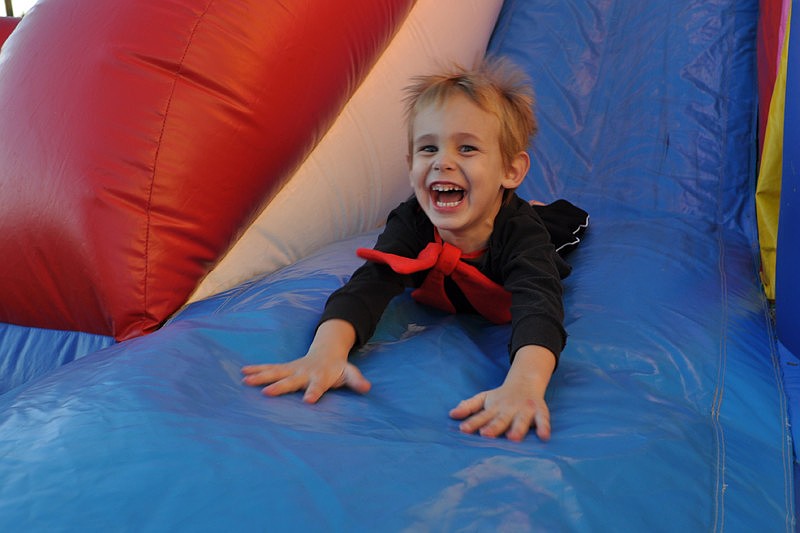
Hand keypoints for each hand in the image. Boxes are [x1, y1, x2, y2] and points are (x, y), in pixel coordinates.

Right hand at [241, 319, 370, 402]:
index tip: (308, 401)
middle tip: (267, 393)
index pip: (318, 386)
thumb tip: (367, 388)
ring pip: (276, 372)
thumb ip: (357, 381)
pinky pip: (270, 368)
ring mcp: (294, 369)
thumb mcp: (350, 373)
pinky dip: (257, 370)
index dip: (313, 392)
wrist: (327, 351)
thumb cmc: (338, 368)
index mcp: (321, 376)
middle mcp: (304, 372)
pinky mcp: (286, 368)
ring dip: (261, 376)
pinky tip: (243, 372)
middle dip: (279, 386)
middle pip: (291, 380)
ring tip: (246, 380)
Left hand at [449, 345, 554, 441]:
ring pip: (521, 420)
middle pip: (500, 419)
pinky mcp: (540, 411)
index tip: (463, 429)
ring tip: (513, 438)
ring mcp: (525, 410)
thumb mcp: (483, 398)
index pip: (481, 416)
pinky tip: (544, 437)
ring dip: (517, 428)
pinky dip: (544, 427)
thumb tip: (451, 414)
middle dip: (493, 427)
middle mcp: (509, 409)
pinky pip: (543, 420)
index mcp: (494, 407)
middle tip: (485, 434)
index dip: (473, 422)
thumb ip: (469, 406)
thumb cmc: (501, 397)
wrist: (525, 382)